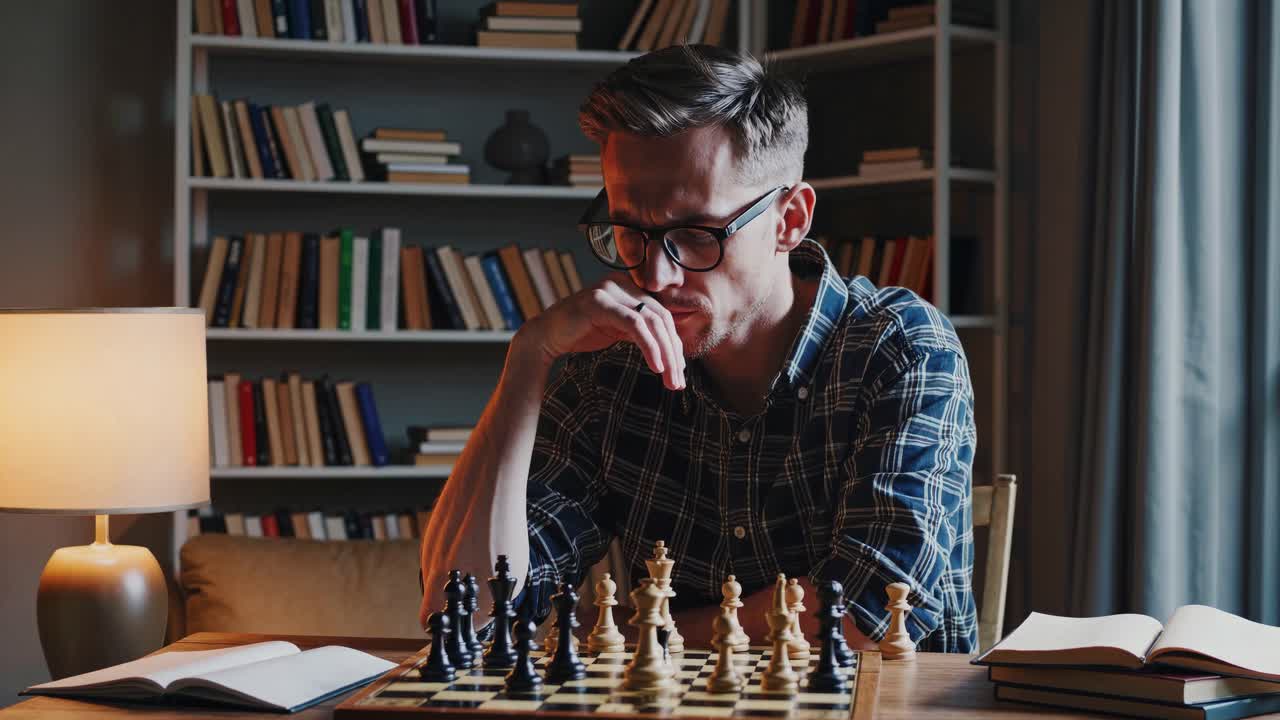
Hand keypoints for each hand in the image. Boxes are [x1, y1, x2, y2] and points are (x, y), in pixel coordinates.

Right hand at [516, 273, 685, 389]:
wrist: (545, 336)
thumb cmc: (580, 334)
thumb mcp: (617, 330)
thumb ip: (641, 331)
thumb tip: (672, 350)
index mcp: (629, 287)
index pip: (662, 315)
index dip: (674, 344)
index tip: (679, 372)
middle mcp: (621, 283)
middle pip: (661, 318)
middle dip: (673, 353)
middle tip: (677, 382)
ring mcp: (610, 290)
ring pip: (652, 322)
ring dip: (665, 354)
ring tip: (670, 380)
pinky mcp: (600, 302)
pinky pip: (634, 324)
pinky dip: (649, 346)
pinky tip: (656, 366)